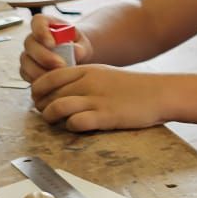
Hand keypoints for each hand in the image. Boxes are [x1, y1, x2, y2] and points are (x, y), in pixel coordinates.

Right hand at [20, 13, 92, 85]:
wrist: (74, 57)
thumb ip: (81, 46)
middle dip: (44, 56)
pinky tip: (51, 83)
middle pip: (30, 44)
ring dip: (40, 70)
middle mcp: (33, 37)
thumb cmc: (77, 46)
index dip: (41, 32)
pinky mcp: (27, 68)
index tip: (52, 43)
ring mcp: (28, 53)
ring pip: (26, 61)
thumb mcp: (83, 43)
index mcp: (45, 23)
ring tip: (58, 77)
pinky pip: (26, 74)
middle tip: (60, 65)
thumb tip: (76, 52)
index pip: (38, 22)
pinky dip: (37, 79)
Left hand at [29, 63, 175, 132]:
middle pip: (49, 94)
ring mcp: (96, 99)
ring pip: (56, 108)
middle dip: (41, 107)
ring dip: (50, 118)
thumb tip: (60, 90)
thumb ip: (82, 79)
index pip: (48, 77)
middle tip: (44, 114)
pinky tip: (76, 127)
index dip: (37, 90)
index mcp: (86, 70)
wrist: (159, 93)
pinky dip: (70, 127)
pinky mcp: (105, 116)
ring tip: (55, 122)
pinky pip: (75, 122)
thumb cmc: (133, 86)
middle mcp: (87, 83)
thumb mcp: (104, 74)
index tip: (38, 99)